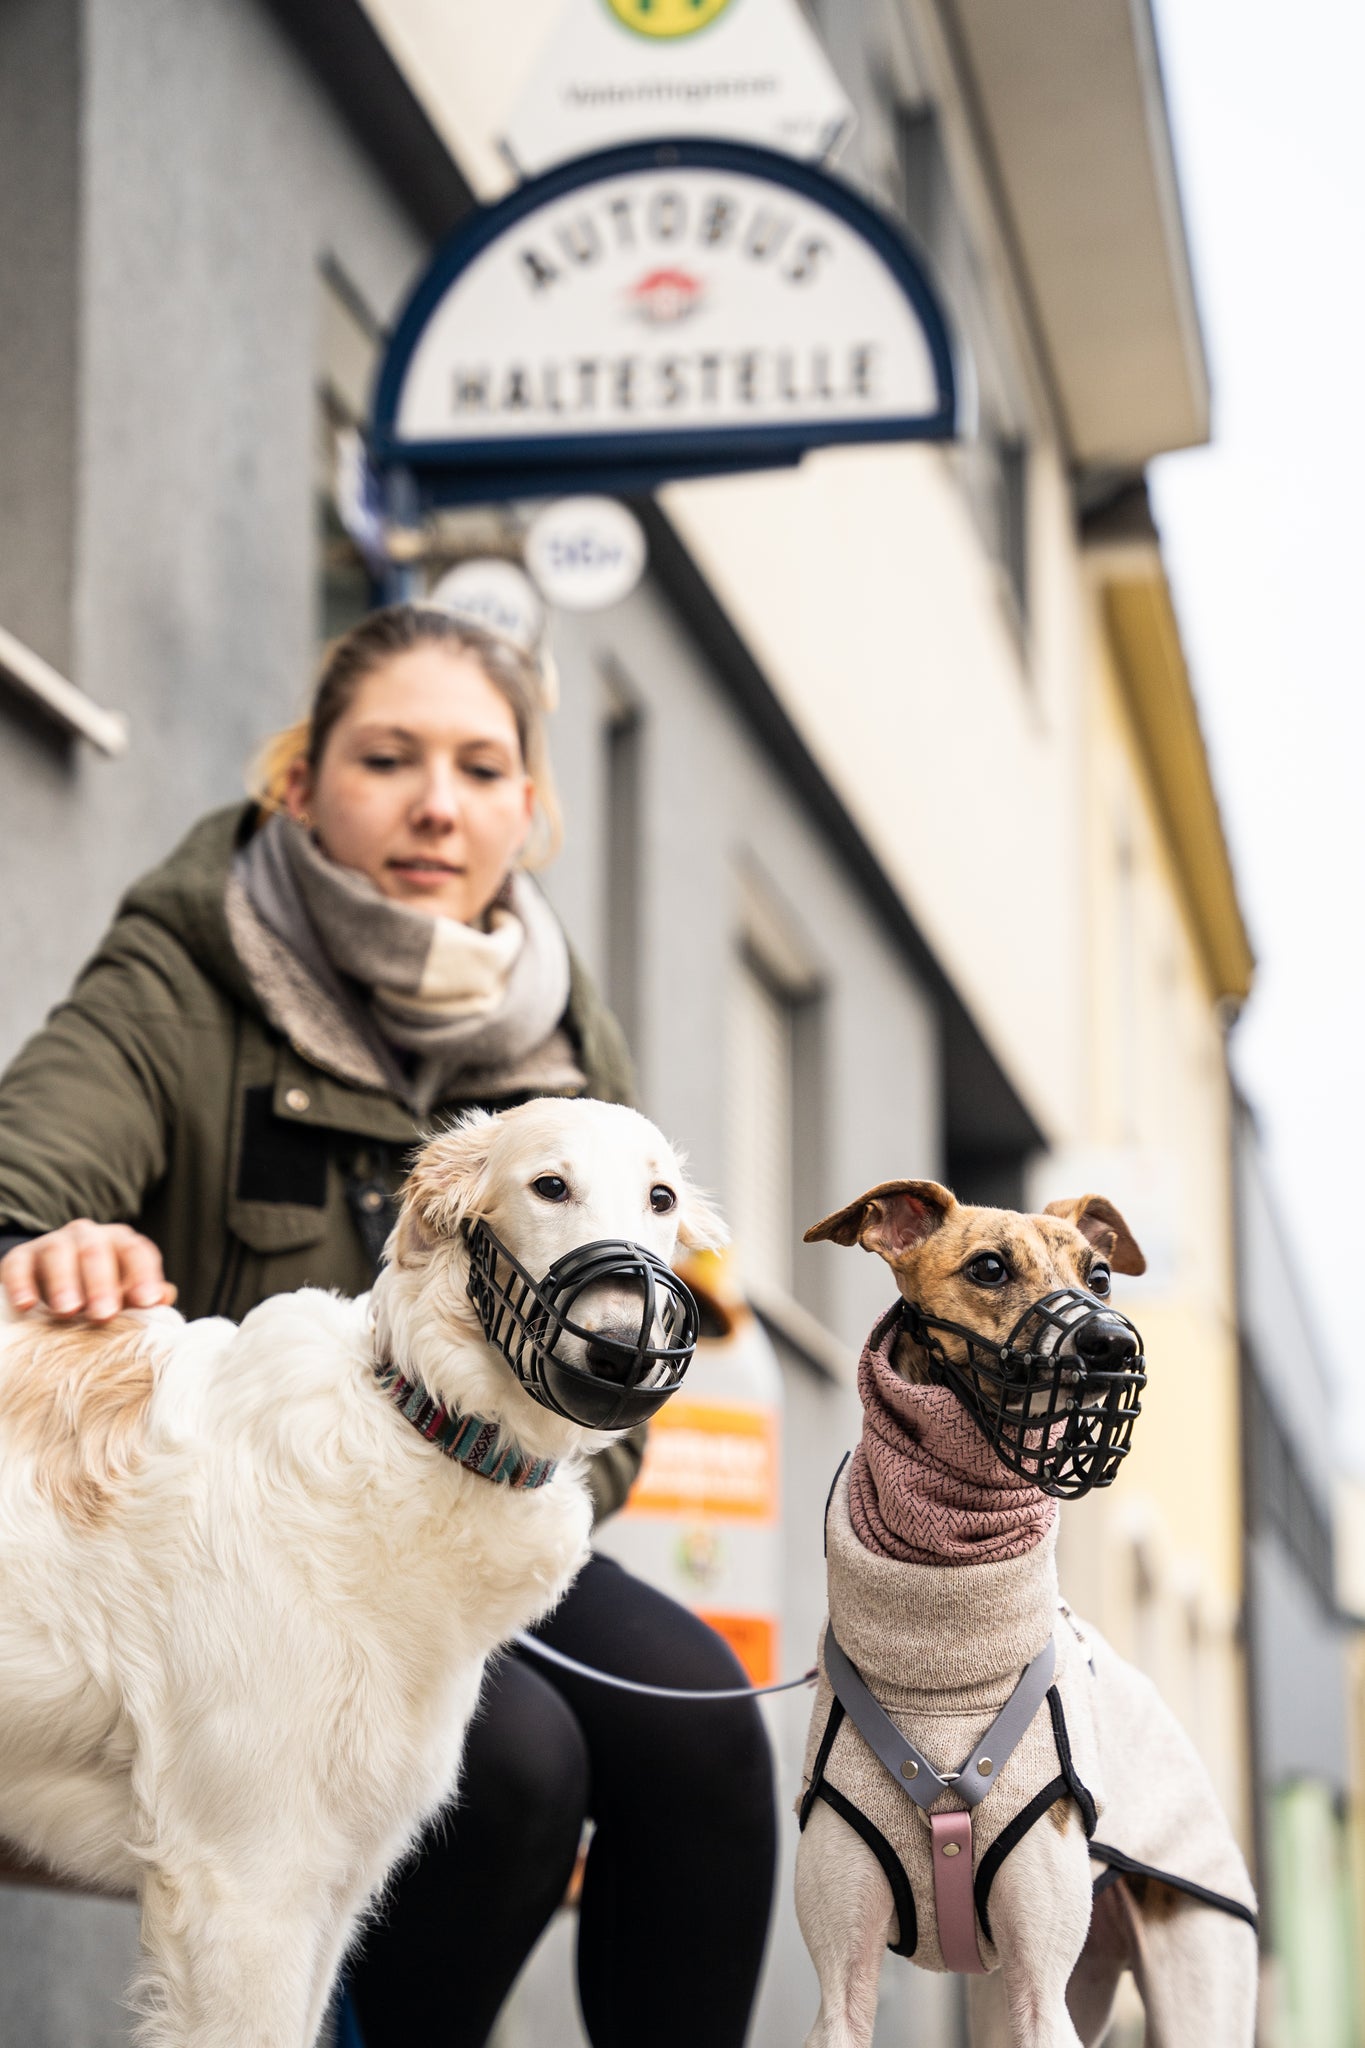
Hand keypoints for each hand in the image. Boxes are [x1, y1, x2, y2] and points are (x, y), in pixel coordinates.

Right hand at [0, 1221, 176, 1322]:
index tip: (147, 1302)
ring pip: (59, 1253)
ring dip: (64, 1283)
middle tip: (103, 1315)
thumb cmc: (96, 1293)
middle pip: (97, 1251)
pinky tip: (26, 1305)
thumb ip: (143, 1297)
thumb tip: (166, 1296)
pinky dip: (22, 1284)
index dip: (144, 1275)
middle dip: (101, 1284)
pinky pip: (19, 1265)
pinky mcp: (20, 1257)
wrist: (47, 1284)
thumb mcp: (121, 1294)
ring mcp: (52, 1243)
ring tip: (67, 1312)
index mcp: (119, 1243)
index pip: (136, 1252)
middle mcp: (87, 1236)